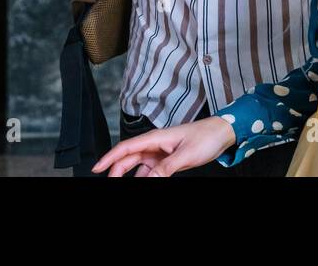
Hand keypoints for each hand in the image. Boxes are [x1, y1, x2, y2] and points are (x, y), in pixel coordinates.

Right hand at [92, 117, 236, 176]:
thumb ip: (166, 168)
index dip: (109, 157)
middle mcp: (154, 144)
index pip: (126, 147)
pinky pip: (149, 170)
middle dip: (116, 171)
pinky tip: (142, 184)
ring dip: (129, 176)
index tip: (96, 168)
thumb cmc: (205, 137)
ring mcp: (160, 152)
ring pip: (137, 165)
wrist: (221, 133)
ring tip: (121, 184)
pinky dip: (143, 178)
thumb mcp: (186, 154)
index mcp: (155, 138)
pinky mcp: (166, 159)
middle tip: (108, 183)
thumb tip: (149, 179)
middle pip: (128, 158)